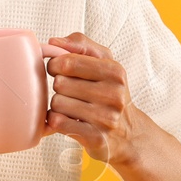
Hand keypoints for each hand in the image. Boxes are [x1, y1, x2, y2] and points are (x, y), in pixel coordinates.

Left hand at [39, 32, 148, 170]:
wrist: (128, 134)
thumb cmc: (110, 93)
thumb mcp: (104, 62)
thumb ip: (80, 44)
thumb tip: (52, 42)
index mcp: (114, 71)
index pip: (67, 61)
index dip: (55, 64)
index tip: (59, 70)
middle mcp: (113, 95)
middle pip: (60, 83)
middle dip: (59, 87)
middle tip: (71, 92)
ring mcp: (105, 118)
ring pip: (57, 103)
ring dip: (58, 105)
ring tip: (72, 107)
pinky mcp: (95, 138)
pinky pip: (58, 122)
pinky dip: (56, 120)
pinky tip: (68, 120)